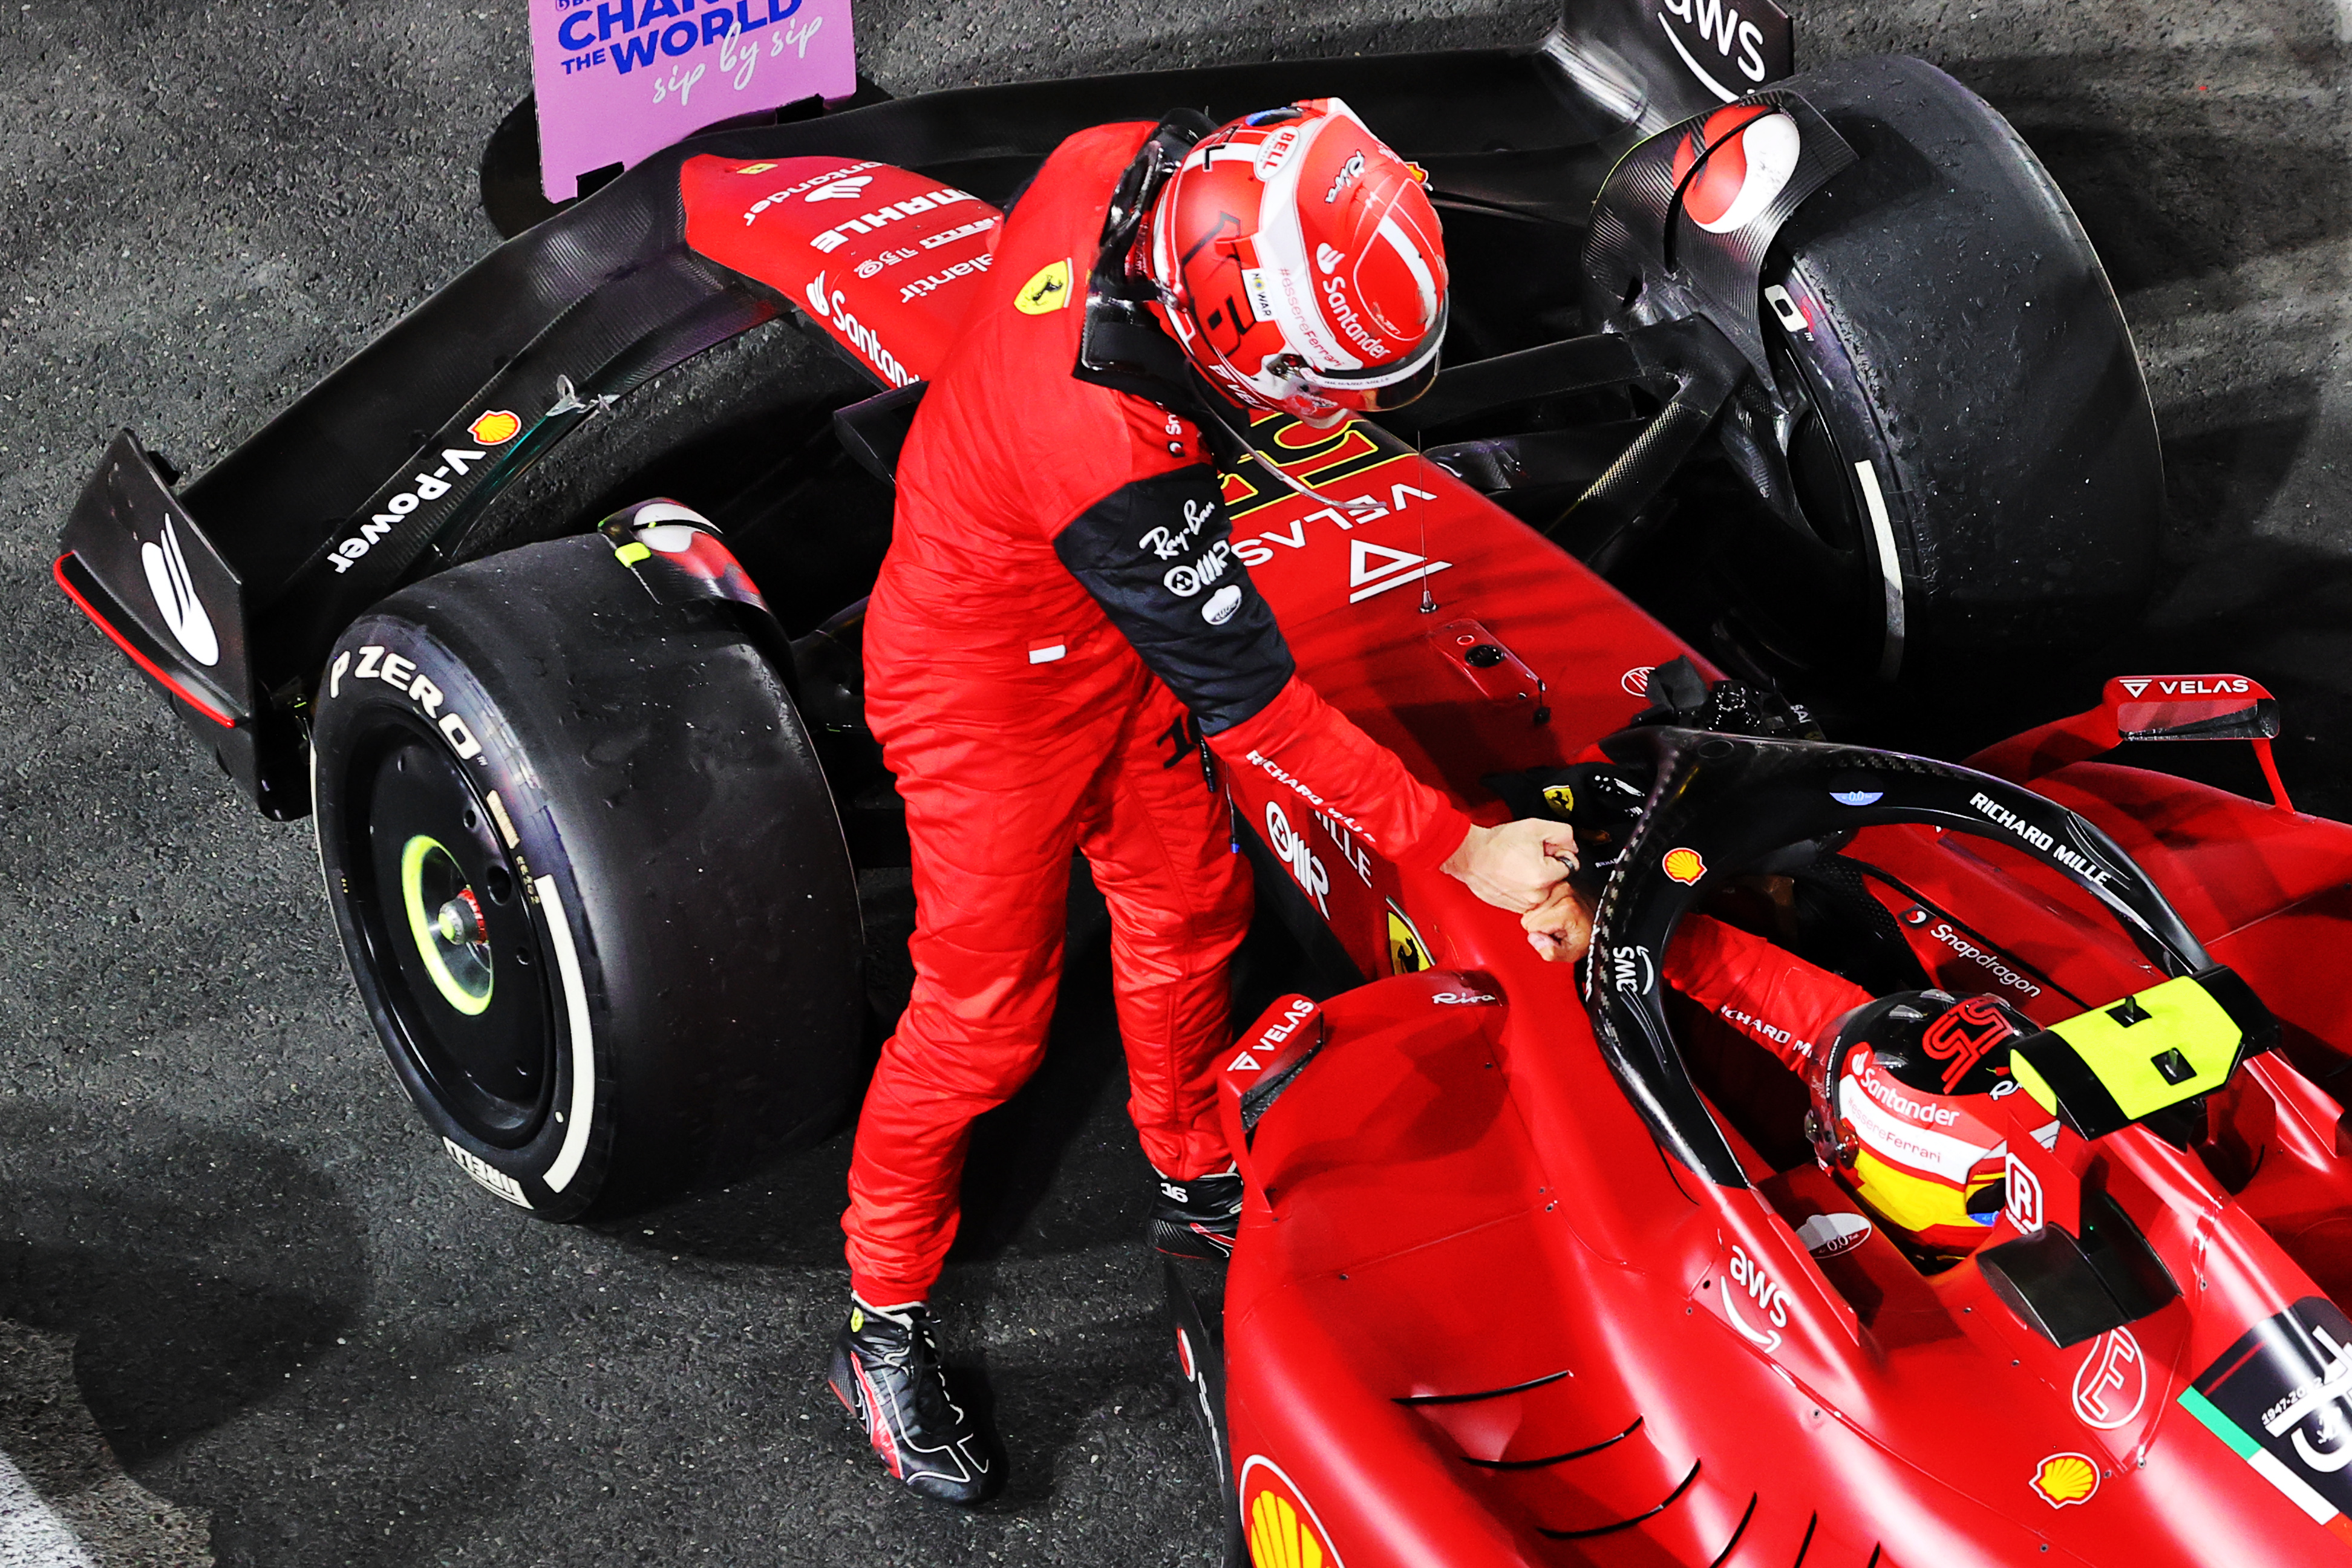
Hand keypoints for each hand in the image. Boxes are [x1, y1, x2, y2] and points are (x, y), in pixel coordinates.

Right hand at [1441, 819, 1577, 912]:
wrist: (1469, 854)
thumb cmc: (1495, 843)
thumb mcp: (1535, 827)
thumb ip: (1563, 833)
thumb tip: (1572, 845)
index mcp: (1544, 876)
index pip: (1569, 866)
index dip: (1558, 854)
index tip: (1545, 850)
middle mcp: (1536, 895)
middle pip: (1556, 880)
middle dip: (1548, 867)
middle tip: (1529, 855)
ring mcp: (1524, 904)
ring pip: (1543, 890)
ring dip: (1536, 878)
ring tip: (1518, 865)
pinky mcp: (1513, 908)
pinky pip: (1529, 898)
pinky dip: (1524, 888)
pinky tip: (1512, 876)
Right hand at [1521, 883, 1594, 963]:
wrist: (1601, 917)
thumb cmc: (1590, 933)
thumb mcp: (1572, 953)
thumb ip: (1551, 953)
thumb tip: (1535, 940)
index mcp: (1566, 908)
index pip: (1531, 927)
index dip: (1542, 935)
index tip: (1557, 934)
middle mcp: (1562, 892)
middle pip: (1529, 916)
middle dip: (1540, 925)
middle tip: (1558, 927)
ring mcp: (1559, 885)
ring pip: (1531, 908)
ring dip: (1541, 916)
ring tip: (1559, 919)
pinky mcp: (1557, 882)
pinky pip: (1536, 900)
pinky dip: (1543, 907)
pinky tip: (1555, 911)